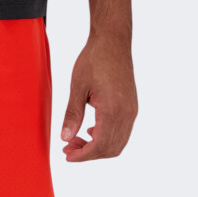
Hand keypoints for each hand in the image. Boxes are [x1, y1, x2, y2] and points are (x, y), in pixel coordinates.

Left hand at [60, 33, 137, 161]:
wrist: (112, 41)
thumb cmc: (94, 59)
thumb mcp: (78, 86)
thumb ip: (72, 114)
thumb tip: (65, 138)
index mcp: (113, 110)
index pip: (100, 146)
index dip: (84, 155)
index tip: (67, 155)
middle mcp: (127, 114)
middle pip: (111, 149)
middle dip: (89, 154)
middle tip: (69, 147)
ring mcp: (132, 111)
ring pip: (118, 143)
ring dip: (98, 147)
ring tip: (77, 140)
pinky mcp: (132, 106)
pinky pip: (123, 131)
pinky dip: (108, 137)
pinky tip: (92, 130)